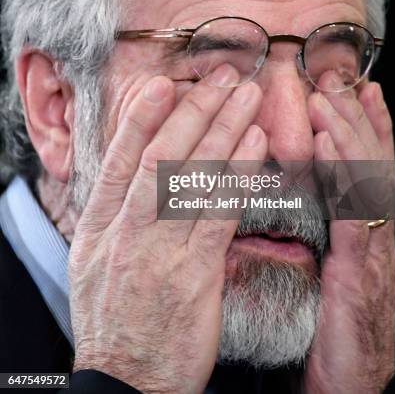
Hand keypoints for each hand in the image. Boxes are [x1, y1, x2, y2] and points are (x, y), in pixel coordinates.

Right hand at [68, 64, 266, 393]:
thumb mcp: (93, 260)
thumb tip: (137, 166)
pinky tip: (255, 147)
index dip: (141, 117)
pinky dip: (238, 175)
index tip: (164, 83)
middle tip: (222, 76)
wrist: (127, 380)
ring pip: (193, 178)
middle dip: (194, 111)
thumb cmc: (114, 317)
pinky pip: (218, 214)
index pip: (120, 159)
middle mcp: (125, 232)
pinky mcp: (194, 275)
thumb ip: (114, 212)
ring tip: (247, 97)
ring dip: (223, 131)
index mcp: (98, 226)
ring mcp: (158, 253)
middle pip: (161, 157)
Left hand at [304, 73, 394, 393]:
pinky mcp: (359, 268)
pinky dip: (343, 174)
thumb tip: (306, 193)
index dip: (367, 123)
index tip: (357, 86)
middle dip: (357, 115)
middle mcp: (374, 228)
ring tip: (332, 96)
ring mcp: (372, 245)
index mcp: (363, 225)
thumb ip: (325, 228)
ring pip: (366, 177)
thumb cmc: (331, 324)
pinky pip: (352, 212)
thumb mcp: (331, 266)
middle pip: (370, 159)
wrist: (346, 380)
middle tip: (341, 76)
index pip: (367, 163)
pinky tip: (327, 145)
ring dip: (349, 132)